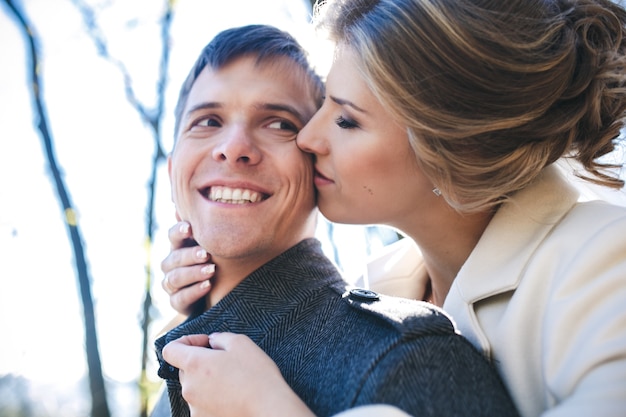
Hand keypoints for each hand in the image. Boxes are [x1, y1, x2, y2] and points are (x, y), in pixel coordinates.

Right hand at [161, 221, 214, 314]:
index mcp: (180, 246)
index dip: (179, 231)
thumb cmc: (218, 261)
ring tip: (211, 271)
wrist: (219, 293)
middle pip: (174, 258)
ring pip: (176, 278)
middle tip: (207, 254)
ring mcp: (172, 284)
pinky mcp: (177, 302)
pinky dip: (194, 292)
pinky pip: (180, 299)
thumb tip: (211, 200)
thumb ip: (212, 228)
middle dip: (190, 255)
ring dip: (194, 273)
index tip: (190, 228)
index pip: (173, 236)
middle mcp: (171, 264)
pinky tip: (208, 286)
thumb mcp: (217, 245)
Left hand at [163, 333, 314, 416]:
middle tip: (225, 362)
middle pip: (184, 368)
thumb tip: (212, 342)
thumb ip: (220, 338)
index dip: (185, 341)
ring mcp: (194, 406)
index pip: (170, 349)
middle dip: (201, 362)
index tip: (205, 343)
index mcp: (194, 364)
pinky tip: (232, 396)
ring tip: (232, 381)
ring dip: (207, 381)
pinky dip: (213, 398)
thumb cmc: (256, 375)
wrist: (268, 409)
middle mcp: (188, 387)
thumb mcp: (242, 343)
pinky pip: (202, 403)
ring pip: (194, 386)